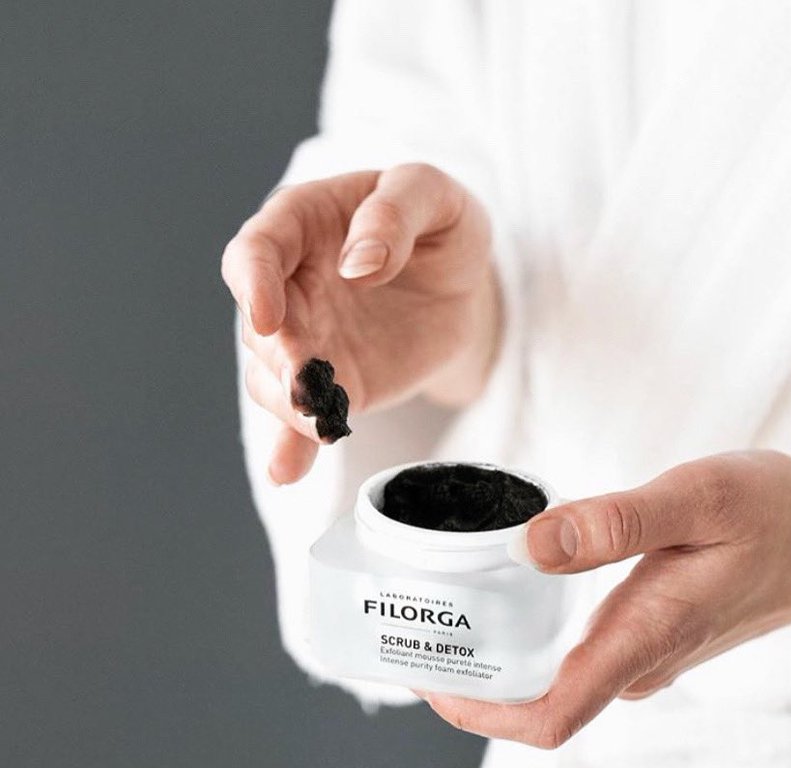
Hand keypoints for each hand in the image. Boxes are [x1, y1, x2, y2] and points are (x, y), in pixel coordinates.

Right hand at [221, 164, 499, 483]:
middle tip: (305, 383)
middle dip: (277, 358)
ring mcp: (307, 342)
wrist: (463, 285)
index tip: (267, 316)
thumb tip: (359, 263)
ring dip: (289, 406)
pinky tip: (287, 472)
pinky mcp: (334, 388)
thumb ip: (395, 213)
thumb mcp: (434, 196)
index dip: (253, 282)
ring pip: (272, 379)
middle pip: (260, 327)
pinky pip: (303, 421)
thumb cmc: (440, 224)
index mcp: (301, 224)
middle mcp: (289, 287)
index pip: (257, 249)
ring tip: (321, 424)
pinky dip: (293, 448)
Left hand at [418, 451, 790, 748]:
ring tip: (442, 610)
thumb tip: (529, 549)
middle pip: (536, 709)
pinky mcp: (648, 640)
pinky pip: (573, 660)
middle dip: (468, 686)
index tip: (424, 674)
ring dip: (494, 663)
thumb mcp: (699, 498)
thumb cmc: (774, 515)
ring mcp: (645, 658)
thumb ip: (617, 524)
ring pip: (553, 685)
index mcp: (647, 639)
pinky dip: (529, 642)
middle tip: (410, 629)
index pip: (550, 715)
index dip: (477, 711)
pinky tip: (504, 595)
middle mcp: (640, 665)